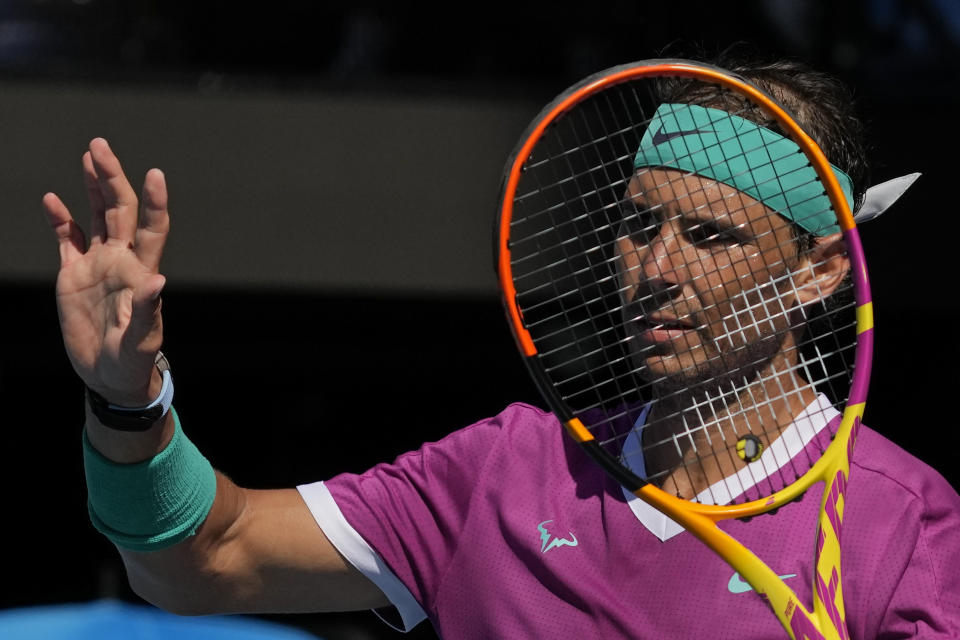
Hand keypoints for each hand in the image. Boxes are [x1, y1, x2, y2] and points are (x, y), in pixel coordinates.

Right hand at [44, 138, 169, 406]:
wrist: (109, 374)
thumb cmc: (134, 359)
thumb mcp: (142, 338)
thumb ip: (149, 309)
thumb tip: (158, 280)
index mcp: (141, 270)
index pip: (151, 227)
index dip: (154, 202)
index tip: (155, 174)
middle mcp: (121, 260)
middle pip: (120, 210)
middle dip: (112, 177)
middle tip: (100, 145)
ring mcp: (98, 264)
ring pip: (97, 215)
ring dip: (93, 186)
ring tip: (90, 155)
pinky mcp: (73, 274)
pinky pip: (67, 238)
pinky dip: (60, 219)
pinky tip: (53, 199)